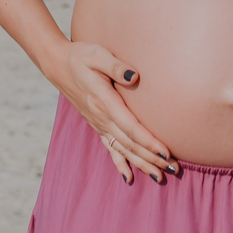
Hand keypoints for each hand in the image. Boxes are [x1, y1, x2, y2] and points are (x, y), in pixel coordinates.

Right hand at [46, 39, 177, 184]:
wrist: (58, 65)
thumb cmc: (81, 56)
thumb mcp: (97, 55)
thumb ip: (116, 65)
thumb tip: (134, 76)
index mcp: (104, 101)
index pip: (131, 127)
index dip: (149, 142)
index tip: (166, 153)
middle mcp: (101, 117)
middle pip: (130, 144)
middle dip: (152, 158)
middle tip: (174, 170)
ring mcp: (98, 123)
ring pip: (122, 150)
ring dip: (141, 164)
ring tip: (160, 176)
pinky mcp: (97, 124)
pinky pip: (109, 148)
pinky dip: (120, 163)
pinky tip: (129, 178)